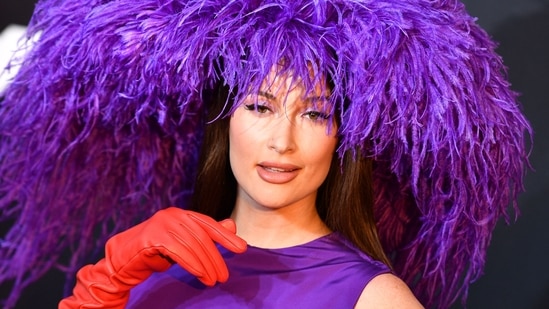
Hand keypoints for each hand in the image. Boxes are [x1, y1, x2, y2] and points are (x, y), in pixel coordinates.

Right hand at [59, 207, 246, 308]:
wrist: (122, 261)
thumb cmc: (155, 253)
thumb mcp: (184, 244)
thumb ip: (205, 235)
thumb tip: (231, 224)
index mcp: (182, 214)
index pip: (209, 224)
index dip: (226, 237)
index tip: (242, 249)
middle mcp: (173, 215)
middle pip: (202, 237)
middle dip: (216, 257)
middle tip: (224, 276)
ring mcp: (161, 224)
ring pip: (192, 244)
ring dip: (205, 264)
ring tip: (213, 280)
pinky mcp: (152, 237)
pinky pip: (177, 250)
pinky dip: (191, 262)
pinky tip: (200, 274)